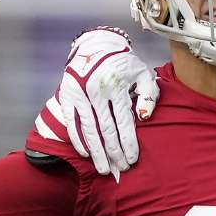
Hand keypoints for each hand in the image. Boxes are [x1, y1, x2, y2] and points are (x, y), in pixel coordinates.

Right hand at [41, 27, 158, 175]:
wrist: (96, 45)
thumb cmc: (124, 64)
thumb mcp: (143, 73)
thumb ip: (148, 95)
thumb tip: (144, 118)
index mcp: (116, 86)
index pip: (124, 122)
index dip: (128, 143)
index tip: (132, 160)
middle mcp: (96, 91)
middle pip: (106, 130)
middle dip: (114, 153)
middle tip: (120, 170)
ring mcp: (79, 94)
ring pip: (89, 130)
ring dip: (97, 153)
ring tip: (104, 170)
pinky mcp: (67, 96)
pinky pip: (72, 123)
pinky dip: (78, 140)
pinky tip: (86, 154)